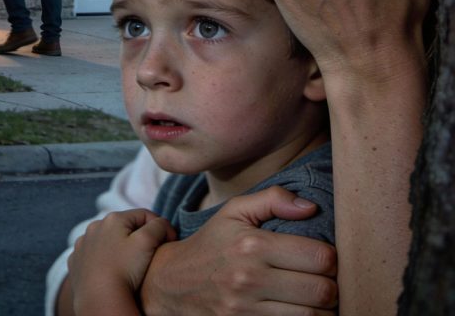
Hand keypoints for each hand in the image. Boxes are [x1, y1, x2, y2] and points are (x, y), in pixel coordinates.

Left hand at [68, 209, 175, 314]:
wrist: (99, 300)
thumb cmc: (124, 270)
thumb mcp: (147, 242)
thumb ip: (158, 226)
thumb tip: (161, 223)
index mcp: (113, 219)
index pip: (144, 215)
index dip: (159, 227)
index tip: (168, 242)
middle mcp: (94, 227)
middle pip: (124, 227)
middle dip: (138, 237)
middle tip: (150, 254)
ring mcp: (82, 244)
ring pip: (107, 240)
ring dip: (119, 247)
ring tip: (129, 265)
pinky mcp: (76, 261)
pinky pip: (93, 255)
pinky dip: (103, 260)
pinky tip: (110, 271)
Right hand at [140, 187, 337, 315]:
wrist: (173, 282)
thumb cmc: (212, 243)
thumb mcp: (234, 211)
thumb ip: (272, 200)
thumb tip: (311, 207)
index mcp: (252, 245)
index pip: (319, 257)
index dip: (330, 256)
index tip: (322, 255)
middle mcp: (250, 278)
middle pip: (322, 290)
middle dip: (331, 284)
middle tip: (323, 277)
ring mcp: (248, 310)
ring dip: (322, 308)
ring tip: (314, 295)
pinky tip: (299, 309)